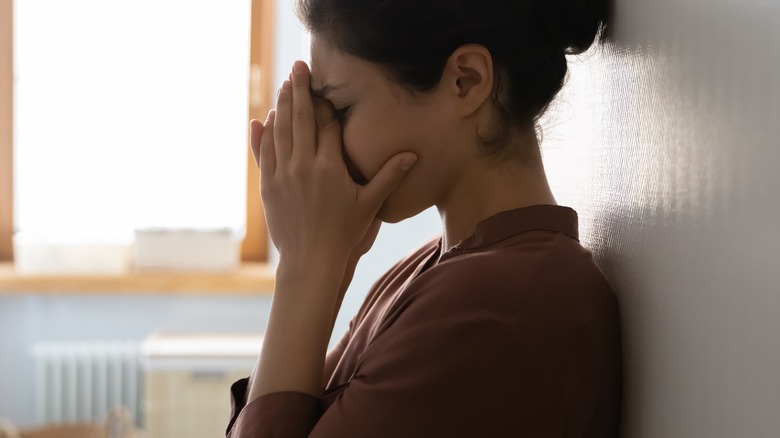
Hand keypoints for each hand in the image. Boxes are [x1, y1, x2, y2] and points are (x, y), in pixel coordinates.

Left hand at [250, 61, 416, 262]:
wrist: (311, 260)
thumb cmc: (344, 233)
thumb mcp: (370, 204)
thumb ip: (389, 176)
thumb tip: (412, 155)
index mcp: (330, 166)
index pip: (327, 124)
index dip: (328, 104)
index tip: (326, 86)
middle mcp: (303, 166)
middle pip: (301, 119)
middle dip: (300, 90)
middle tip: (299, 68)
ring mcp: (282, 174)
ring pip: (280, 131)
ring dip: (282, 105)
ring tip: (284, 85)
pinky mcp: (268, 186)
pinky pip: (265, 152)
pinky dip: (265, 133)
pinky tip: (265, 118)